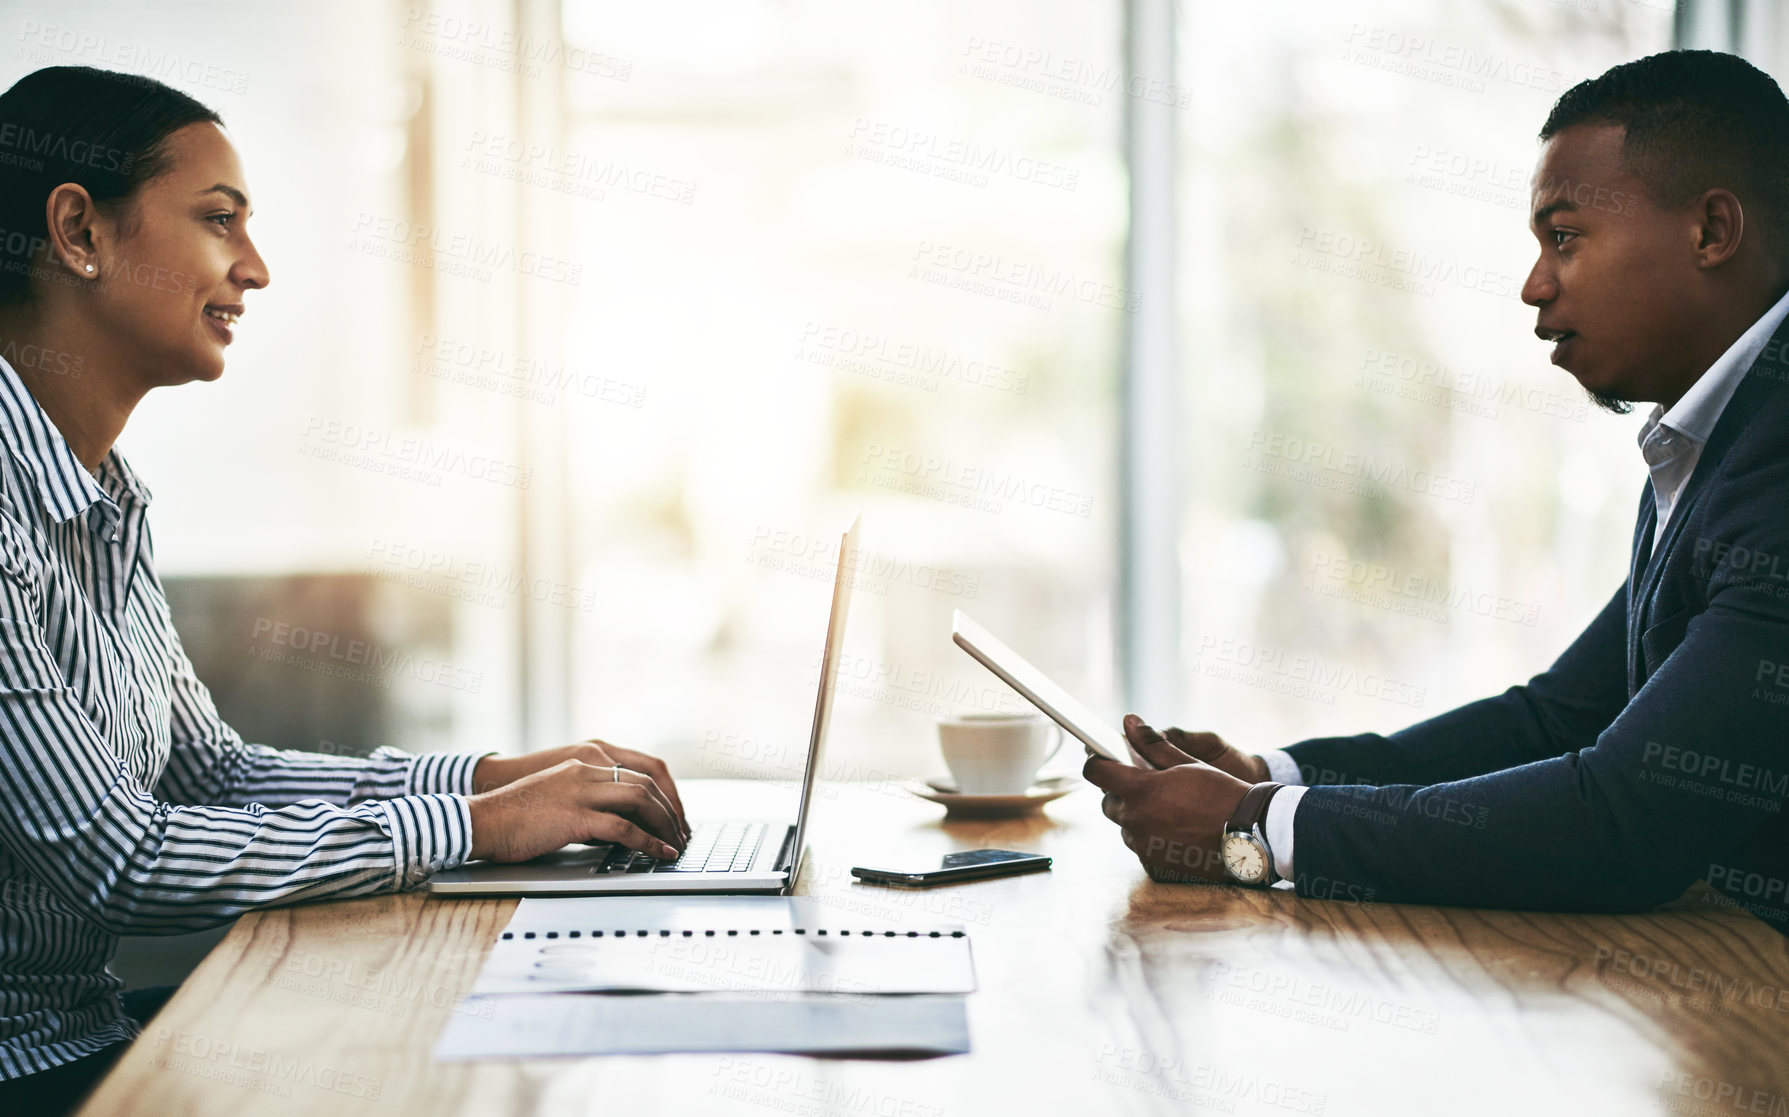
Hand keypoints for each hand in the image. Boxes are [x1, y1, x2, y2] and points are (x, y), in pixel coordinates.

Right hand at [474, 740, 686, 840]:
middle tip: (682, 833)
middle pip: (647, 782)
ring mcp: (580, 791)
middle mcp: (585, 771)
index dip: (665, 793)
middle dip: (672, 810)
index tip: (675, 816)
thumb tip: (622, 828)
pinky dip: (647, 842)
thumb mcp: (558, 801)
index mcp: (583, 764)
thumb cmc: (514, 818)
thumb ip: (589, 806)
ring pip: (641, 799)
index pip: (640, 770)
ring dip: (665, 824)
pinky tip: (659, 853)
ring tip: (676, 844)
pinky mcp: (574, 816)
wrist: (480, 821)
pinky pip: (623, 827)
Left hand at [1083, 714, 1253, 883]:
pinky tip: (1172, 826)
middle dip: (1120, 791)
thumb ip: (1152, 744)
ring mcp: (1143, 844)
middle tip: (1145, 784)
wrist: (1249, 832)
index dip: (1097, 763)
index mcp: (1140, 790)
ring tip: (1165, 806)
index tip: (1103, 759)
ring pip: (1124, 824)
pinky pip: (1139, 843)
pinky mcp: (1153, 862)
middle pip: (1108, 802)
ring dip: (1135, 814)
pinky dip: (1148, 834)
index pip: (1096, 773)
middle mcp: (1135, 820)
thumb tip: (1130, 722)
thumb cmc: (1220, 792)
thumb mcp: (1186, 762)